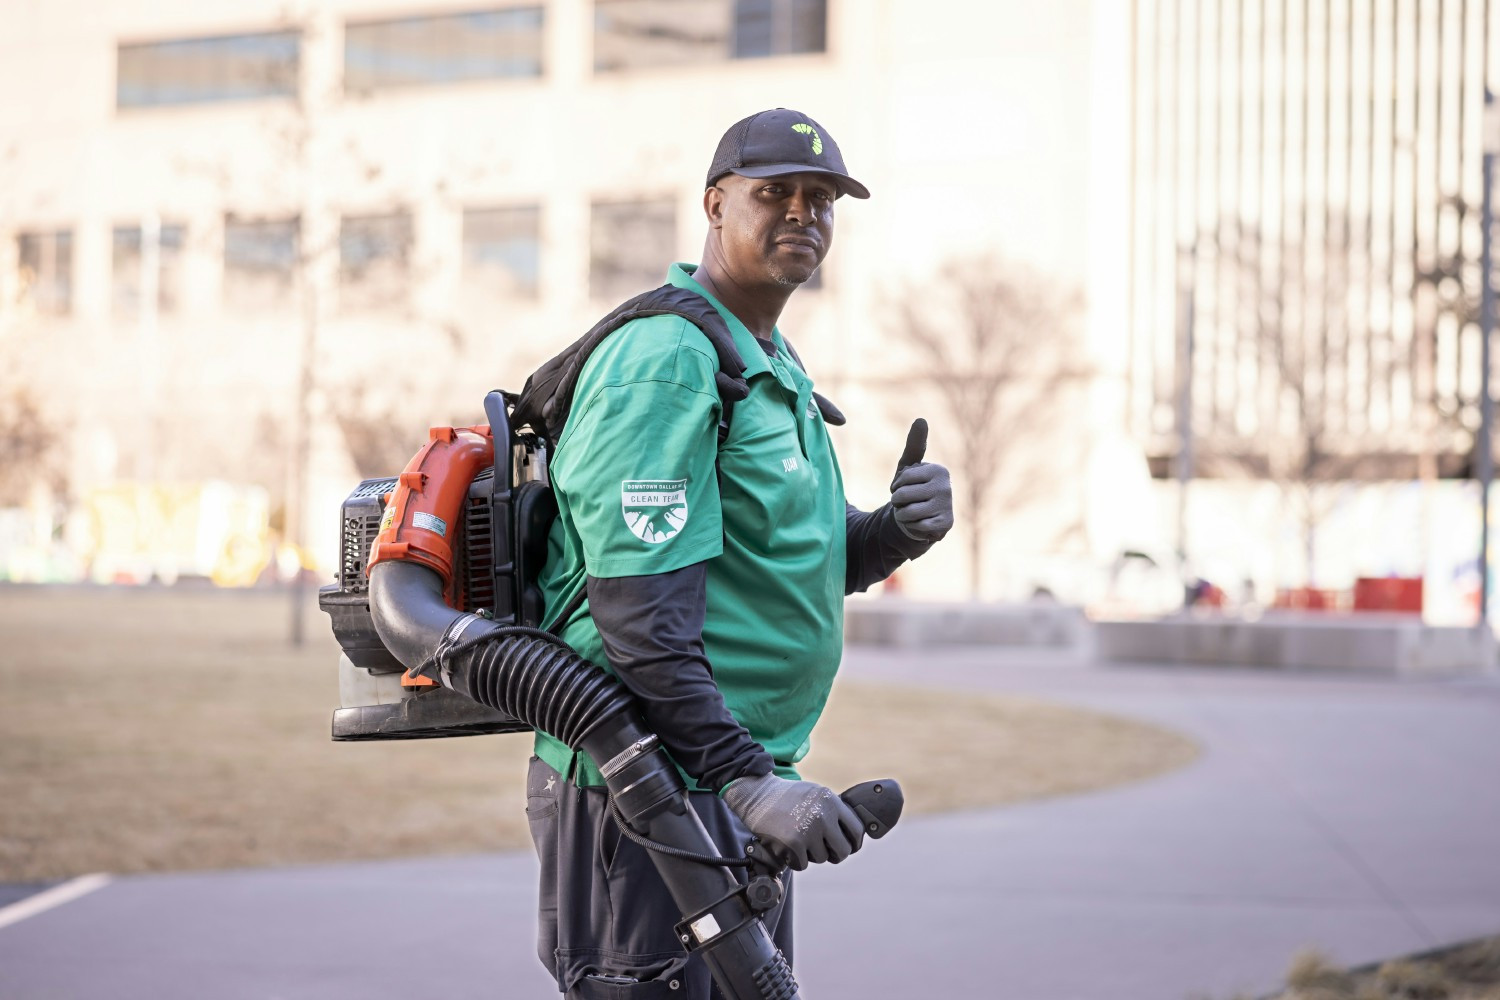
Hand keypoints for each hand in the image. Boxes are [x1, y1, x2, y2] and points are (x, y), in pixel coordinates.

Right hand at [721, 773, 864, 870]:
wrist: (757, 795)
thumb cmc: (787, 797)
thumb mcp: (816, 794)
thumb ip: (834, 811)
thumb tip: (851, 834)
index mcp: (831, 802)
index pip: (857, 830)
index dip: (854, 843)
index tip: (848, 847)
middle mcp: (823, 816)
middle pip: (843, 850)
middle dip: (835, 854)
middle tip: (825, 851)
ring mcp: (808, 831)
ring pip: (821, 858)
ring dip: (811, 854)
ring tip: (798, 839)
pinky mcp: (792, 844)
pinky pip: (803, 864)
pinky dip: (795, 859)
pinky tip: (787, 845)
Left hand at [889, 418, 952, 541]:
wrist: (921, 519)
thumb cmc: (912, 490)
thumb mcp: (909, 467)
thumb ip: (915, 444)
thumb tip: (921, 419)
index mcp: (939, 470)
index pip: (903, 479)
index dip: (896, 486)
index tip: (903, 488)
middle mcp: (946, 486)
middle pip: (902, 496)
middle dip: (897, 502)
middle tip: (906, 502)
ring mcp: (947, 506)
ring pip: (908, 512)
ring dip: (902, 515)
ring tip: (911, 512)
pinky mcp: (946, 524)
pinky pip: (917, 526)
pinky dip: (912, 526)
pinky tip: (920, 523)